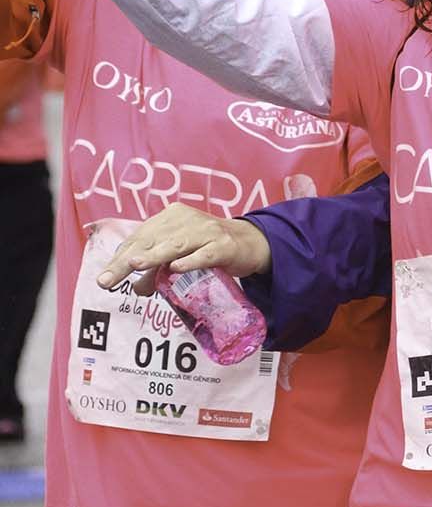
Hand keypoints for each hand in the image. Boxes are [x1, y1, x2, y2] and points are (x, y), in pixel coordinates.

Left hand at [96, 204, 271, 293]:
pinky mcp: (224, 246)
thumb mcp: (181, 257)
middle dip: (127, 261)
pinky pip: (205, 254)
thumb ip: (157, 270)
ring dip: (154, 255)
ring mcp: (207, 232)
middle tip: (107, 280)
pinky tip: (176, 269)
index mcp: (171, 218)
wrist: (252, 242)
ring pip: (175, 244)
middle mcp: (186, 221)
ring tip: (133, 265)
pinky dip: (191, 261)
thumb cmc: (211, 247)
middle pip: (151, 240)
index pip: (140, 237)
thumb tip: (135, 289)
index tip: (104, 278)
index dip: (120, 257)